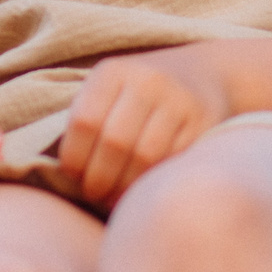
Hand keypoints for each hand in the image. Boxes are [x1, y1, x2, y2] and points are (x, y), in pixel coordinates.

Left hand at [55, 45, 233, 208]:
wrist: (202, 73)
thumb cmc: (138, 95)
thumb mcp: (109, 91)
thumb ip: (87, 121)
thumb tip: (67, 175)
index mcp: (113, 72)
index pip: (84, 121)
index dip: (74, 159)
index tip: (73, 178)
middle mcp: (147, 80)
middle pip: (114, 142)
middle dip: (99, 180)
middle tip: (94, 195)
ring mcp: (178, 100)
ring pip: (145, 157)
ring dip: (124, 188)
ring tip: (114, 199)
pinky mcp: (204, 121)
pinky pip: (173, 161)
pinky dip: (152, 183)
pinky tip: (140, 190)